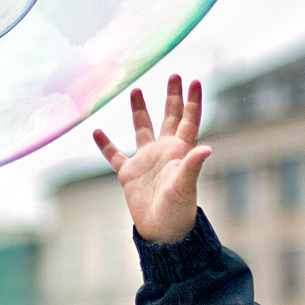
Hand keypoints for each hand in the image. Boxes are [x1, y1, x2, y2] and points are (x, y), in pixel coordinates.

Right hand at [93, 75, 212, 244]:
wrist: (162, 231)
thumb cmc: (179, 210)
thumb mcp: (185, 186)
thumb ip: (192, 165)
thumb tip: (207, 148)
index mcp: (180, 151)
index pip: (188, 121)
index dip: (192, 102)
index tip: (194, 81)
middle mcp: (164, 151)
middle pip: (169, 117)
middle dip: (171, 97)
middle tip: (174, 74)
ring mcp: (146, 161)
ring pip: (142, 129)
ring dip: (139, 110)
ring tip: (135, 89)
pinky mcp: (129, 174)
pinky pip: (115, 155)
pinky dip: (105, 144)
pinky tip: (97, 131)